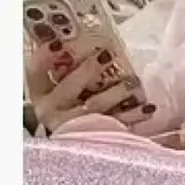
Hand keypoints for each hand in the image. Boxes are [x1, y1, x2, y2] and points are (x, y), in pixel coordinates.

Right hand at [26, 43, 153, 135]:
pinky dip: (135, 115)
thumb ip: (67, 67)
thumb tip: (82, 38)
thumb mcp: (61, 87)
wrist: (75, 146)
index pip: (35, 71)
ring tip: (132, 81)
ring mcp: (74, 125)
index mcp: (42, 93)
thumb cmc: (69, 106)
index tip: (59, 41)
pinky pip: (117, 124)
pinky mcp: (96, 136)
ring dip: (116, 92)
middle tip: (105, 55)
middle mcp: (54, 109)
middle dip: (87, 71)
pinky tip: (148, 107)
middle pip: (69, 88)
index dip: (45, 55)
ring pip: (96, 106)